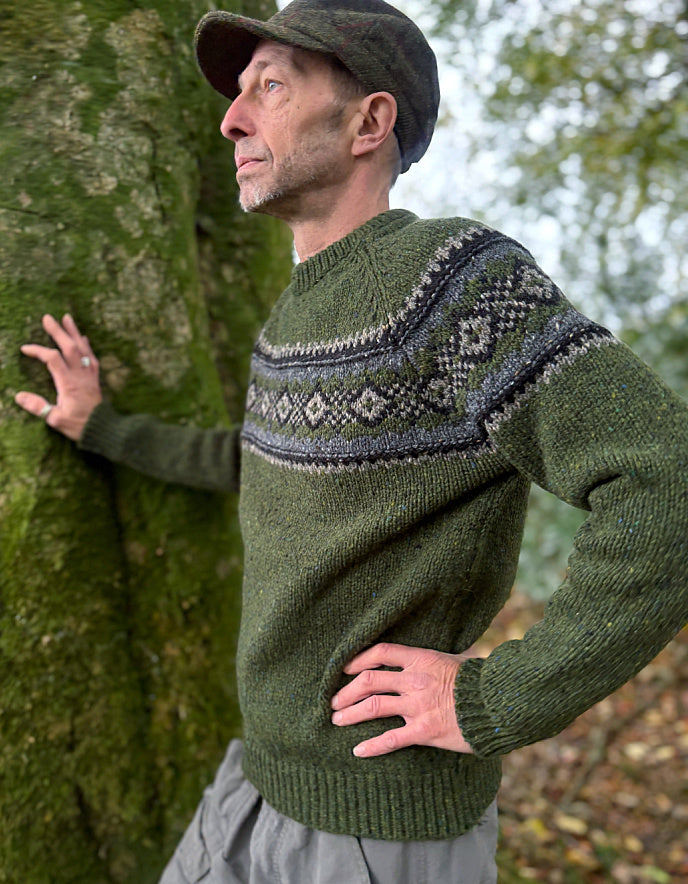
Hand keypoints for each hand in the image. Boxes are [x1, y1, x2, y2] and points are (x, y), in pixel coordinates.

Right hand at [15, 314, 102, 441]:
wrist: (104, 429)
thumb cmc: (79, 426)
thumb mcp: (56, 420)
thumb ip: (38, 407)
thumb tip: (19, 396)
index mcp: (69, 384)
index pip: (52, 359)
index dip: (38, 351)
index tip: (25, 348)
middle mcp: (80, 376)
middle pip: (69, 348)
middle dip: (58, 331)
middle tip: (48, 318)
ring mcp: (89, 376)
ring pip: (82, 349)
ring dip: (74, 333)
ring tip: (67, 318)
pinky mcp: (95, 379)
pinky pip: (92, 357)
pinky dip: (87, 346)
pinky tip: (83, 338)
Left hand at [330, 642, 477, 757]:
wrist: (498, 705)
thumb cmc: (479, 683)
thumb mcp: (454, 661)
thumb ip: (433, 662)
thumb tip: (423, 659)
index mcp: (421, 658)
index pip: (381, 652)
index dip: (358, 659)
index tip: (344, 668)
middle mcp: (415, 680)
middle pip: (369, 680)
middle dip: (346, 691)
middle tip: (333, 701)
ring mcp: (418, 706)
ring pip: (373, 707)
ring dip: (350, 714)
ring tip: (337, 721)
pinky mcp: (424, 731)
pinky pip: (391, 739)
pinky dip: (372, 746)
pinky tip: (359, 750)